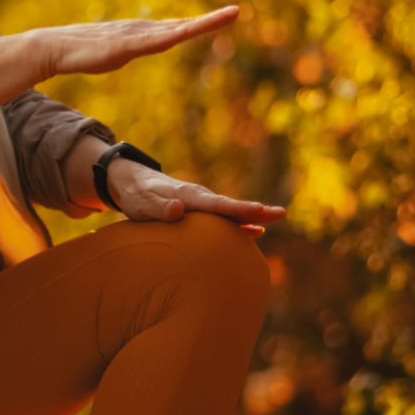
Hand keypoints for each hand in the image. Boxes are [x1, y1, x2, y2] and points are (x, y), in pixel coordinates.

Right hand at [36, 5, 238, 79]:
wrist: (55, 46)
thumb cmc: (84, 52)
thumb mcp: (118, 52)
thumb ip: (133, 49)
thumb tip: (141, 49)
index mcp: (145, 33)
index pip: (179, 28)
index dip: (204, 22)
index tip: (228, 16)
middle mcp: (143, 30)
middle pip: (183, 25)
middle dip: (210, 20)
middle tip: (237, 12)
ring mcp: (134, 36)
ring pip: (174, 31)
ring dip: (199, 25)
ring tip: (222, 17)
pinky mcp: (122, 45)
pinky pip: (151, 42)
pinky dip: (170, 36)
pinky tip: (182, 34)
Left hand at [105, 159, 286, 236]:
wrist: (133, 181)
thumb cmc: (137, 195)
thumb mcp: (142, 204)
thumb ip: (160, 208)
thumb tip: (179, 209)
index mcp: (189, 196)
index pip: (218, 205)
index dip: (238, 210)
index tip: (258, 211)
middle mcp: (200, 198)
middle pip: (232, 207)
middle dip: (256, 211)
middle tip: (280, 213)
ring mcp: (202, 204)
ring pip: (232, 212)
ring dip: (253, 217)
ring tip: (275, 220)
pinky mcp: (200, 211)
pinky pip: (225, 218)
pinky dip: (241, 224)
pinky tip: (255, 232)